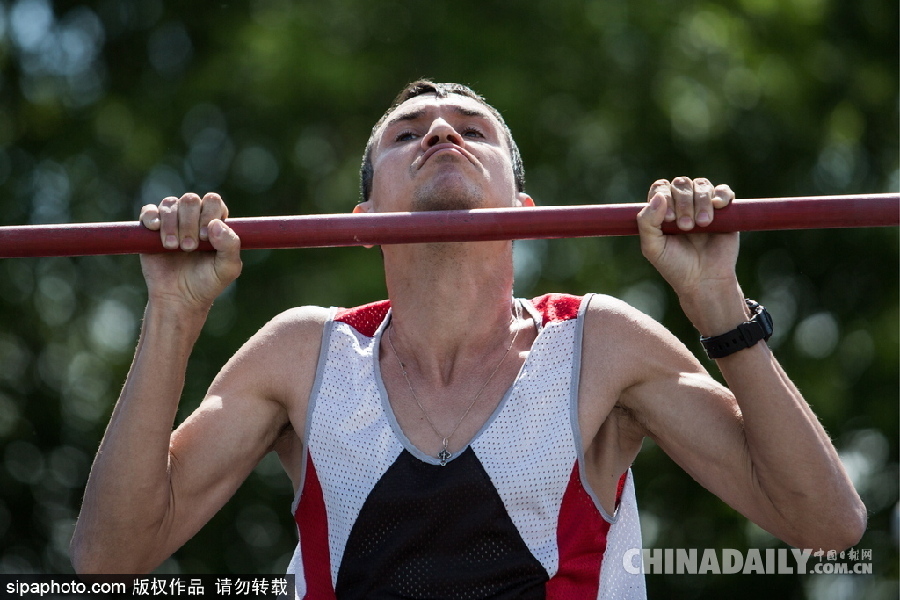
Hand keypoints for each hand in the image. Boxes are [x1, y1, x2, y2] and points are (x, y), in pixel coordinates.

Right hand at [139, 193, 241, 310]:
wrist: (180, 298)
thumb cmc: (207, 282)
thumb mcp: (228, 268)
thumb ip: (230, 245)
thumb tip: (216, 223)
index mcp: (214, 221)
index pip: (212, 201)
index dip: (208, 214)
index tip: (206, 238)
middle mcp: (193, 217)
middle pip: (190, 200)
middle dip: (189, 223)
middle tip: (189, 247)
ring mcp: (171, 221)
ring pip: (170, 204)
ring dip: (171, 225)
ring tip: (173, 247)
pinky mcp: (151, 229)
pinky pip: (148, 211)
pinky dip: (152, 217)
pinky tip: (156, 229)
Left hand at [637, 177, 739, 314]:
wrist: (704, 280)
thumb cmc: (675, 265)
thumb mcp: (652, 248)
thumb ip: (647, 223)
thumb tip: (658, 197)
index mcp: (663, 210)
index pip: (660, 188)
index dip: (664, 196)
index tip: (669, 219)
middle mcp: (682, 204)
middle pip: (681, 184)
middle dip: (683, 202)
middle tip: (686, 226)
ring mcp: (703, 205)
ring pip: (701, 185)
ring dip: (700, 202)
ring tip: (701, 225)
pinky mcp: (725, 211)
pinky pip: (723, 190)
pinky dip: (721, 195)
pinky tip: (718, 207)